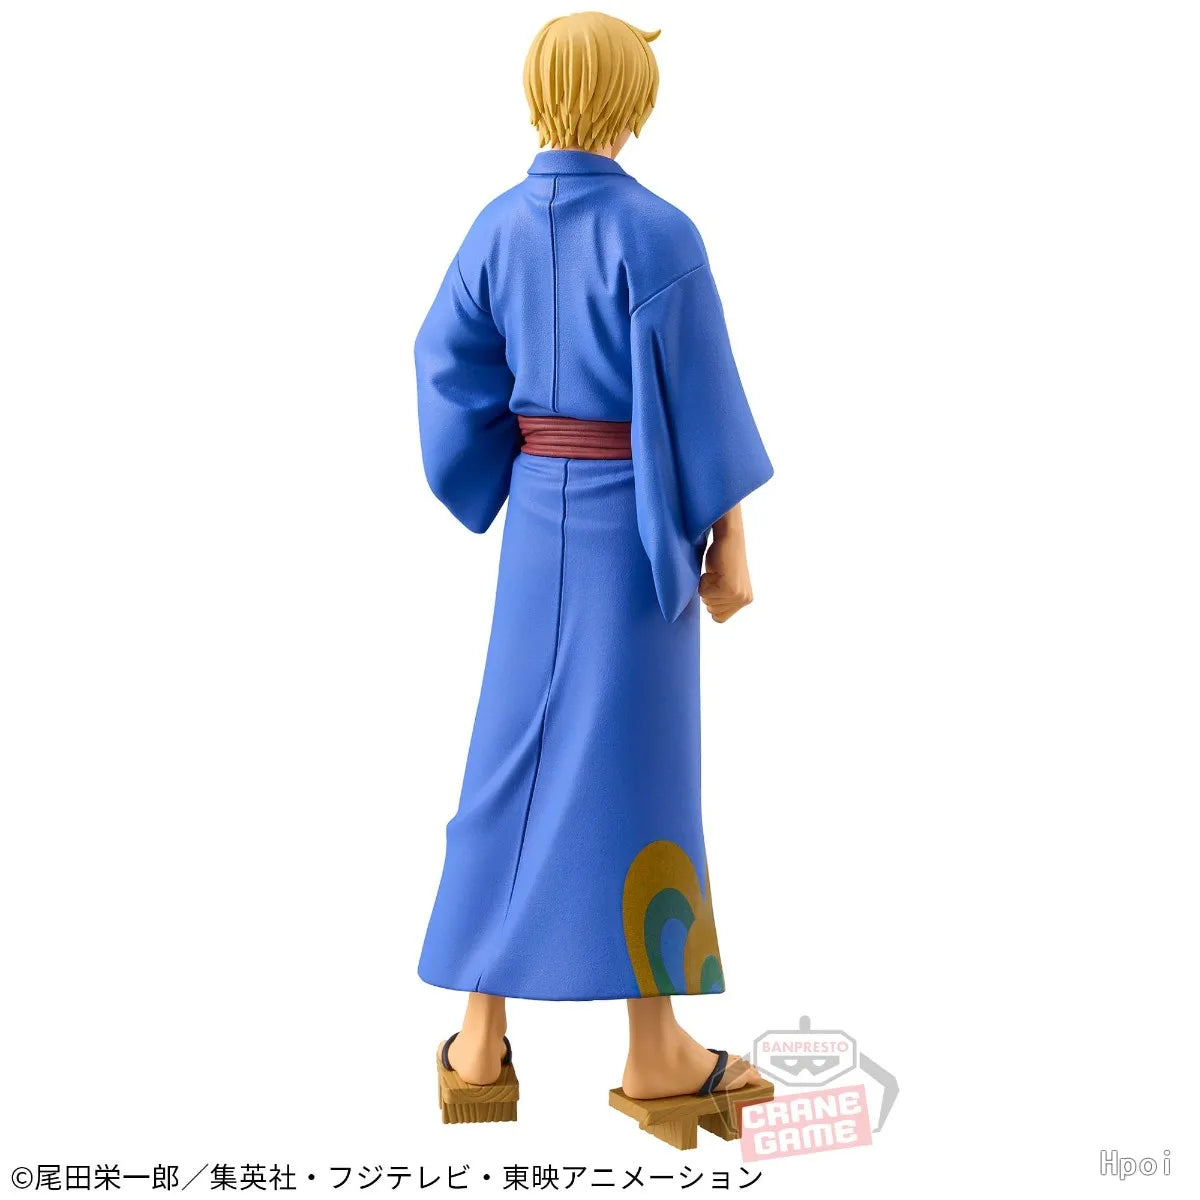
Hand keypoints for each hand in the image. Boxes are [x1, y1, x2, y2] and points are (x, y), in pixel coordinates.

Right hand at [698, 505, 752, 622]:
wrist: (729, 537)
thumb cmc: (722, 557)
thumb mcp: (725, 584)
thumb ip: (723, 599)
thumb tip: (712, 612)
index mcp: (746, 599)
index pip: (719, 618)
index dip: (711, 600)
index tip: (717, 583)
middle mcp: (745, 599)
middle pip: (712, 611)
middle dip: (709, 592)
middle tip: (716, 575)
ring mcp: (738, 595)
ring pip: (707, 601)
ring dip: (706, 585)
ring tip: (716, 572)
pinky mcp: (729, 588)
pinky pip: (704, 593)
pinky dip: (704, 581)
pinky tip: (714, 569)